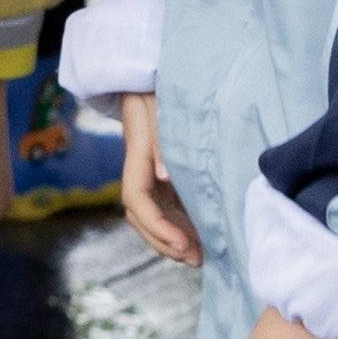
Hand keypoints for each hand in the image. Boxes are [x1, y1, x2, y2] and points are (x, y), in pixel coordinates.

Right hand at [117, 94, 197, 261]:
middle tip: (195, 258)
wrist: (151, 80)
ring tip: (201, 256)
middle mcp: (139, 172)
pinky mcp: (163, 178)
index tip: (182, 243)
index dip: (157, 227)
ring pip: (154, 218)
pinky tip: (201, 238)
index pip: (137, 201)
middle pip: (142, 218)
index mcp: (136, 158)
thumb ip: (161, 143)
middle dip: (164, 243)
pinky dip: (181, 227)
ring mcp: (150, 176)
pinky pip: (168, 209)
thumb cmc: (157, 92)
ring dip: (172, 240)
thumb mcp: (159, 109)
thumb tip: (164, 177)